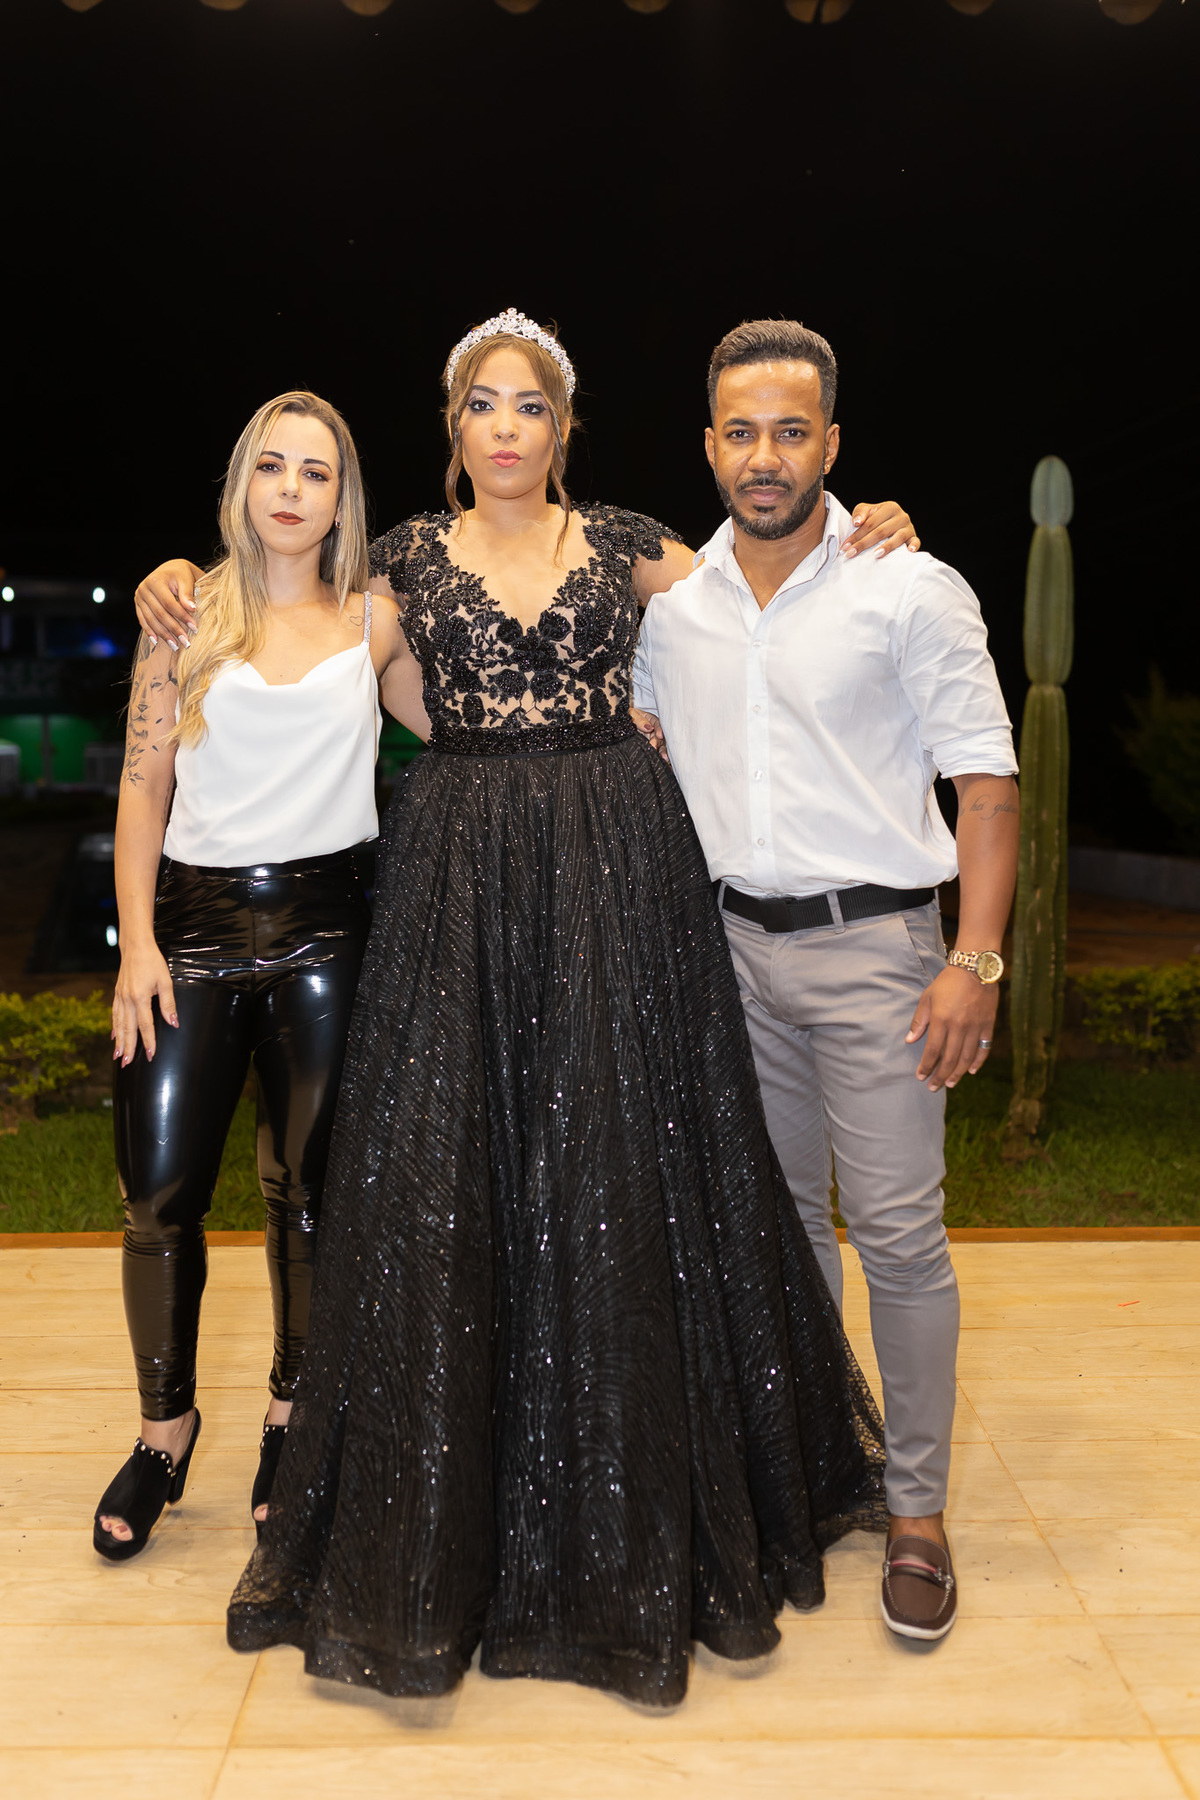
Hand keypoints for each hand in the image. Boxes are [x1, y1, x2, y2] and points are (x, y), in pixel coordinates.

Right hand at [112, 943, 178, 1065]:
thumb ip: (168, 1003)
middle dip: (128, 1048)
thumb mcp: (165, 981)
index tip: (150, 1055)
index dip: (149, 1041)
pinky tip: (114, 1036)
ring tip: (118, 1056)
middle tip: (127, 1064)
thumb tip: (173, 1023)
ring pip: (118, 1024)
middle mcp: (127, 999)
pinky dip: (114, 1027)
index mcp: (140, 997)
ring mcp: (120, 997)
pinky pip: (114, 1014)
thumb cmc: (153, 962)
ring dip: (119, 1041)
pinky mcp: (117, 993)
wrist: (135, 946)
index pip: (145, 1025)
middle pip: (128, 1029)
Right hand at [134, 561, 202, 648]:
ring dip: (163, 635)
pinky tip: (157, 642)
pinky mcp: (138, 604)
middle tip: (186, 643)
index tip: (195, 628)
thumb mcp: (187, 579)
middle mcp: (144, 589)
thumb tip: (191, 609)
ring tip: (176, 646)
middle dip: (174, 629)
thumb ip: (188, 593)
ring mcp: (139, 597)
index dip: (182, 617)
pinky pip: (143, 621)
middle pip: (160, 614)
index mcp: (155, 581)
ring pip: (151, 620)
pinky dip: (150, 632)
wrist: (170, 570)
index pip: (169, 603)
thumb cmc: (181, 574)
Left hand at [630, 706, 668, 761]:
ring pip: (660, 746)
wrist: (620, 727)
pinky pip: (656, 753)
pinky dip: (659, 758)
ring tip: (664, 758)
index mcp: (651, 721)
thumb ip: (640, 720)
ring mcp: (653, 741)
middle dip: (659, 743)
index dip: (659, 730)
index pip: (657, 725)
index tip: (659, 735)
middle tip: (655, 748)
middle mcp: (654, 732)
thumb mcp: (632, 715)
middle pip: (660, 737)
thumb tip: (648, 727)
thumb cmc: (627, 717)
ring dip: (662, 752)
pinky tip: (663, 762)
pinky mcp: (650, 749)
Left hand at [842, 502, 920, 559]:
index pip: (870, 523)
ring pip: (898, 537)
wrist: (892, 522)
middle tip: (851, 554)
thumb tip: (857, 522)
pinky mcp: (914, 537)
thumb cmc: (876, 518)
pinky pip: (916, 541)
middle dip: (864, 544)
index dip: (856, 535)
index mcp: (889, 507)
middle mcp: (901, 516)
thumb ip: (860, 513)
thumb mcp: (867, 511)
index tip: (845, 547)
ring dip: (887, 547)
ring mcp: (909, 527)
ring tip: (875, 555)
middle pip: (881, 531)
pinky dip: (914, 546)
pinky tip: (909, 552)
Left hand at [906, 966, 996, 1092]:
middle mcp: (959, 1027)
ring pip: (966, 1058)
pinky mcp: (988, 1025)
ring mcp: (975, 1027)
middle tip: (934, 1087)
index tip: (920, 1076)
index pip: (932, 1051)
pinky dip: (978, 1062)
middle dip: (940, 1076)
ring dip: (957, 1073)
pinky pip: (983, 1048)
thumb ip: (919, 1021)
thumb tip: (909, 1041)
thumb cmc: (947, 982)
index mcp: (941, 1020)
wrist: (975, 968)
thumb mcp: (927, 998)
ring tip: (950, 1083)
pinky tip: (971, 1071)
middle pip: (949, 1059)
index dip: (926, 1066)